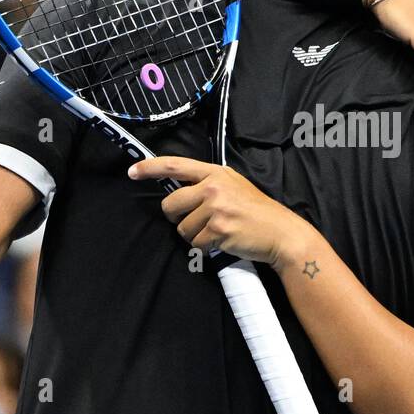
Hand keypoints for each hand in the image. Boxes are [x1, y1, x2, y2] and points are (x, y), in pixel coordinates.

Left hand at [130, 157, 313, 267]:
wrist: (280, 233)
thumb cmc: (256, 212)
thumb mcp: (233, 186)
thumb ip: (207, 185)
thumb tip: (179, 191)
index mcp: (216, 173)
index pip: (175, 165)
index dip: (150, 168)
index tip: (133, 172)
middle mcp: (214, 187)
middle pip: (170, 204)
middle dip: (176, 217)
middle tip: (195, 221)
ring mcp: (216, 208)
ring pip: (182, 228)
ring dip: (194, 235)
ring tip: (215, 232)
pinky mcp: (218, 229)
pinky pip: (195, 243)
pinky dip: (205, 248)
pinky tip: (222, 242)